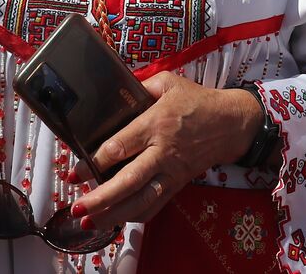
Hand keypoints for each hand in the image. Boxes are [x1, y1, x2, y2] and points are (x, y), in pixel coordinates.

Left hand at [70, 74, 261, 229]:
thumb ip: (142, 86)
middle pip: (129, 180)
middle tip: (78, 208)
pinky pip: (156, 205)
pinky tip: (116, 221)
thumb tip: (115, 91)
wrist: (230, 124)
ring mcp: (171, 172)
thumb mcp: (169, 83)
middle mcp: (162, 152)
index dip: (96, 162)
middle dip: (101, 197)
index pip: (121, 146)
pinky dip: (135, 216)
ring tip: (90, 222)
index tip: (75, 172)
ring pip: (141, 199)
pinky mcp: (178, 184)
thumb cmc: (197, 101)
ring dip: (114, 214)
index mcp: (156, 124)